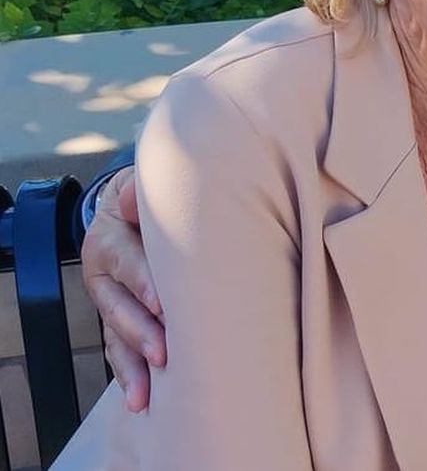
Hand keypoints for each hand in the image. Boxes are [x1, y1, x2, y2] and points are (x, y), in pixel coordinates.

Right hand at [81, 166, 165, 412]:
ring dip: (132, 365)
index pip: (128, 262)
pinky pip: (119, 349)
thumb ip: (138, 192)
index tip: (164, 304)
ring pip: (116, 336)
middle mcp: (103, 275)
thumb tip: (131, 199)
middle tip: (164, 353)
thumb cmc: (148, 200)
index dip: (144, 283)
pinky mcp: (117, 320)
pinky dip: (129, 374)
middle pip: (119, 307)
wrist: (129, 206)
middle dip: (141, 332)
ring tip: (147, 393)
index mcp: (109, 240)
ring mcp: (109, 301)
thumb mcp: (140, 187)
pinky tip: (140, 398)